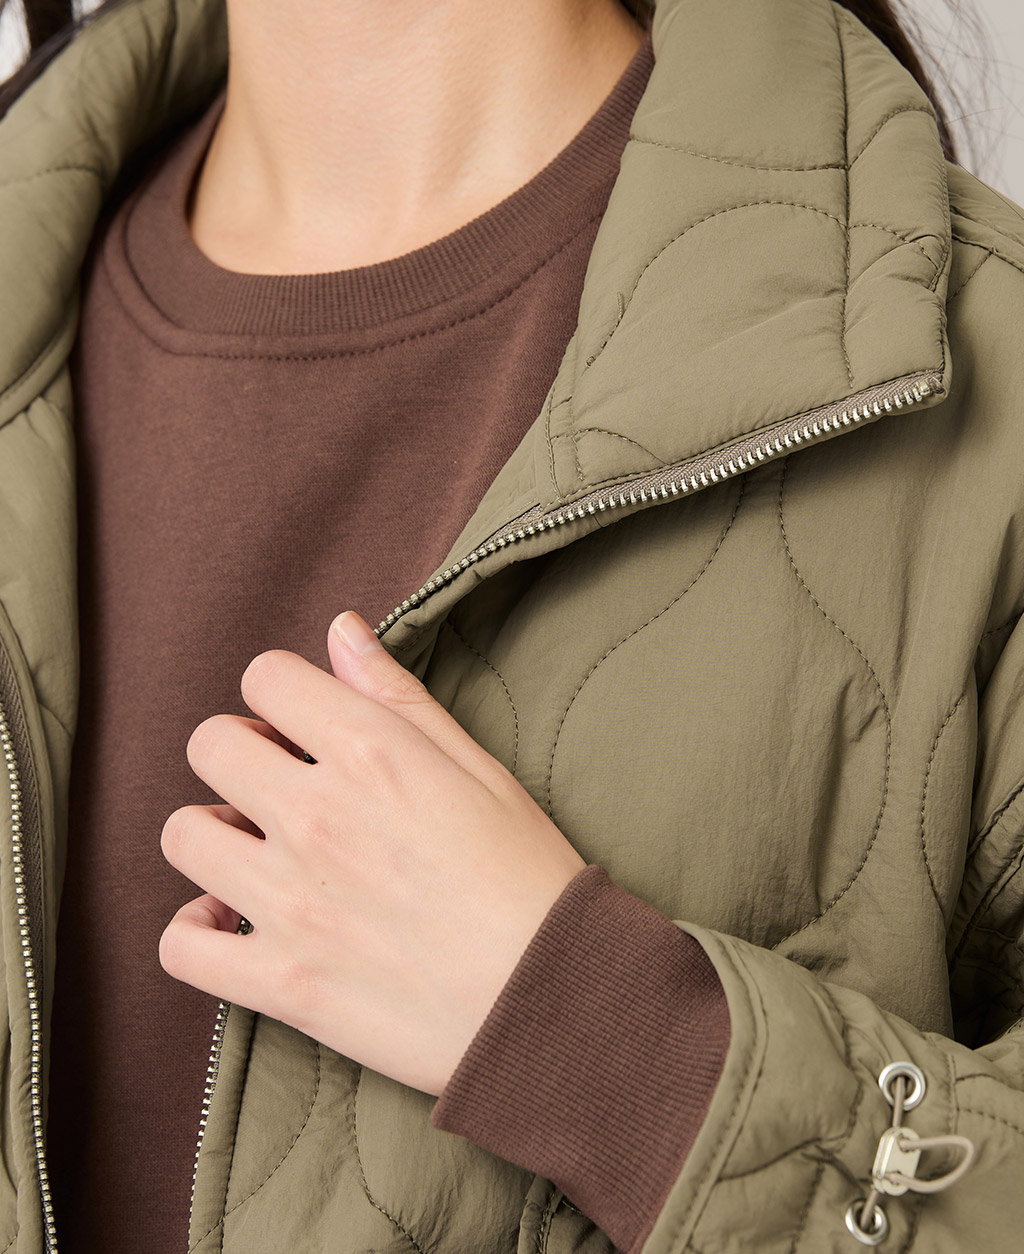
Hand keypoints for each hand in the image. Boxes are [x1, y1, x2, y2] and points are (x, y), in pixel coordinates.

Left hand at [159, 610, 585, 1095]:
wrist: (557, 1002)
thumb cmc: (532, 879)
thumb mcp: (481, 769)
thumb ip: (399, 697)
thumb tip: (339, 630)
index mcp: (373, 754)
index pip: (265, 678)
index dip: (281, 696)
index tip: (303, 729)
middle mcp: (318, 817)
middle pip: (210, 746)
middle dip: (239, 754)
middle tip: (279, 787)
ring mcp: (291, 902)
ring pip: (185, 836)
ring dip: (215, 836)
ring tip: (257, 855)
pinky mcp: (281, 984)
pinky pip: (180, 945)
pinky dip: (195, 933)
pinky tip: (230, 923)